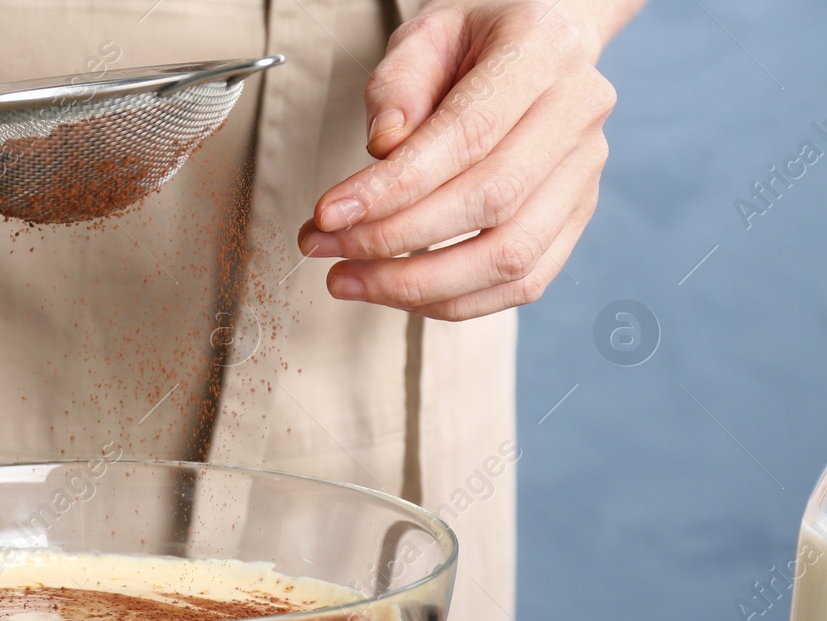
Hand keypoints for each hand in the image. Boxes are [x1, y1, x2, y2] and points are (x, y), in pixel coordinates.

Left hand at [297, 0, 639, 320]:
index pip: (469, 133)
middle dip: (393, 239)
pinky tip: (397, 292)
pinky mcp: (575, 216)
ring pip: (510, 256)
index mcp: (543, 52)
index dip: (394, 186)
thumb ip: (396, 86)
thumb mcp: (424, 33)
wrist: (540, 39)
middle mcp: (577, 112)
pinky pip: (522, 282)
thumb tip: (383, 150)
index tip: (329, 214)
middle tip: (324, 247)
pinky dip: (453, 301)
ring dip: (418, 284)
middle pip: (489, 201)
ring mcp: (583, 170)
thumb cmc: (474, 39)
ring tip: (348, 279)